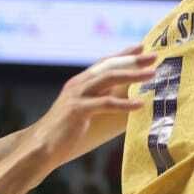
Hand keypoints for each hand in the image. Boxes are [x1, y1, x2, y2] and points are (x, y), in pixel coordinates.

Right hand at [26, 45, 158, 164]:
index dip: (123, 54)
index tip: (142, 46)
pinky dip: (124, 104)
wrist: (39, 147)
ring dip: (133, 75)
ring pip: (109, 79)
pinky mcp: (78, 110)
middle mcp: (78, 85)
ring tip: (153, 74)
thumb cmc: (65, 134)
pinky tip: (140, 105)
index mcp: (79, 83)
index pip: (104, 63)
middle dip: (133, 60)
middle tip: (154, 56)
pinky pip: (106, 104)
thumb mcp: (84, 113)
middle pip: (110, 66)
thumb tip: (125, 101)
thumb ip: (100, 103)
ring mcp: (77, 96)